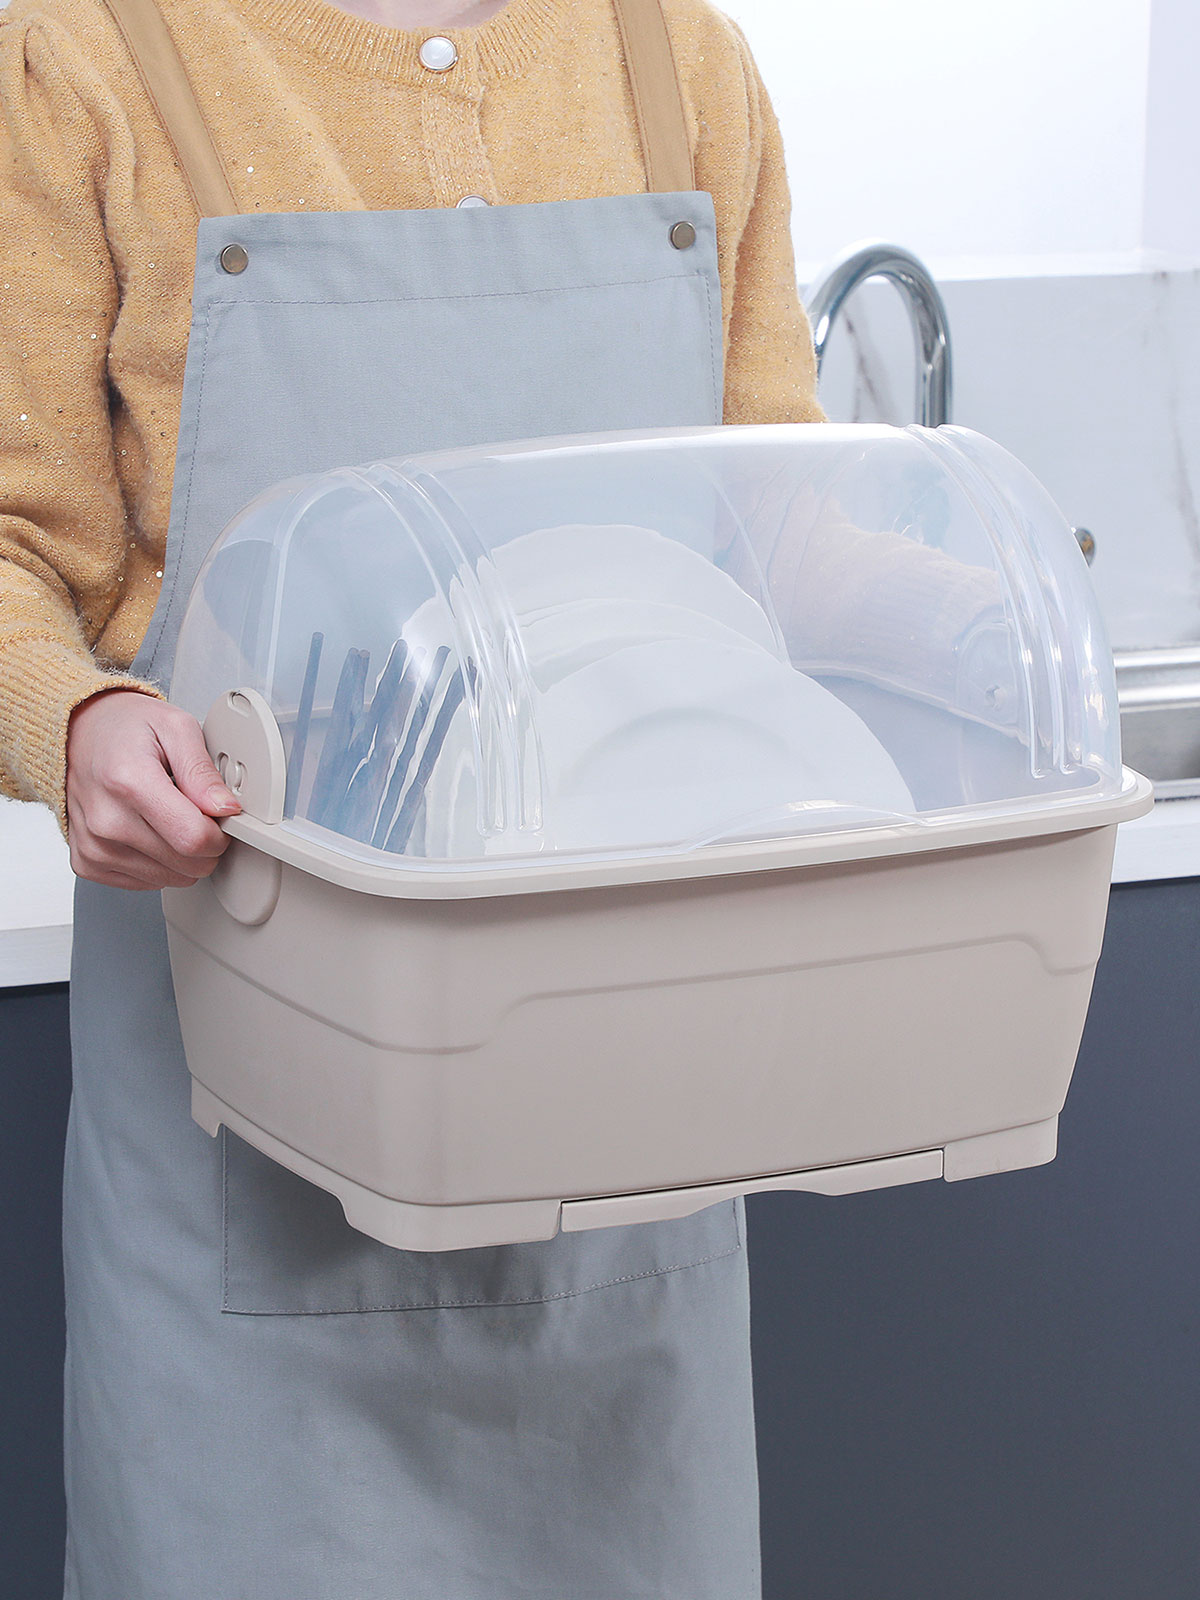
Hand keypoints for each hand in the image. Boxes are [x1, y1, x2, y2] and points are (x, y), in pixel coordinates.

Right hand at [66, 690, 241, 889]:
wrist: (79, 734)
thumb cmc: (125, 729)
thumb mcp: (176, 728)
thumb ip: (203, 771)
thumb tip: (225, 808)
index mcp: (129, 782)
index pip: (194, 838)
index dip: (220, 833)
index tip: (219, 817)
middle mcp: (106, 820)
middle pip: (186, 865)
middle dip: (205, 844)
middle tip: (195, 812)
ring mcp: (94, 846)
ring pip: (170, 879)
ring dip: (181, 855)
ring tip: (168, 817)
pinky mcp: (88, 863)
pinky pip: (145, 883)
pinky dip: (157, 864)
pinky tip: (149, 832)